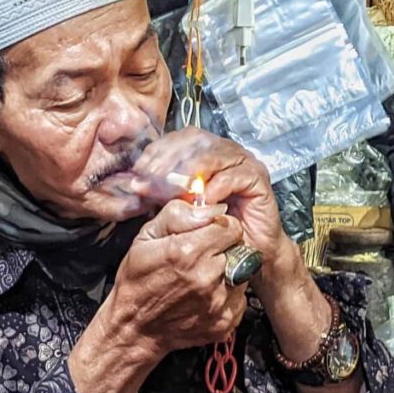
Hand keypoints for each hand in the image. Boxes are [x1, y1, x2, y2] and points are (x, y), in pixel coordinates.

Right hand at [106, 199, 248, 358]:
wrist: (135, 329)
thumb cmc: (138, 282)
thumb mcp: (146, 237)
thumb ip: (178, 215)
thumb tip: (210, 207)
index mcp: (188, 252)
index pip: (232, 226)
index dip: (220, 227)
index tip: (208, 233)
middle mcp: (207, 278)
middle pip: (240, 248)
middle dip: (225, 247)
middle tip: (203, 255)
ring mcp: (218, 303)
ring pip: (244, 272)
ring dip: (228, 270)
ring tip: (203, 275)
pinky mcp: (225, 322)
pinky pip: (239, 298)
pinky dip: (227, 294)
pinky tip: (206, 294)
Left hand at [130, 128, 287, 267]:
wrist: (243, 253)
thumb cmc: (211, 230)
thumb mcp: (178, 207)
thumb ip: (161, 192)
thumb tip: (135, 184)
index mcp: (204, 152)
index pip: (178, 139)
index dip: (157, 152)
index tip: (138, 172)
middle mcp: (223, 151)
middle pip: (194, 140)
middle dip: (169, 159)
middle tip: (152, 179)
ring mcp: (242, 161)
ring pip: (212, 154)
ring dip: (190, 172)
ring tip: (174, 190)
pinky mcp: (257, 177)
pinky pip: (233, 176)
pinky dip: (215, 187)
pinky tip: (202, 202)